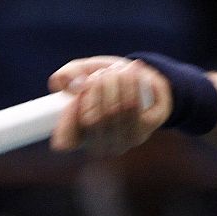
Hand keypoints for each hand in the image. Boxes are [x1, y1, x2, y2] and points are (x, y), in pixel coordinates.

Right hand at [48, 56, 171, 155]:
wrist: (138, 78)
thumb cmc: (102, 81)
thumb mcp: (79, 74)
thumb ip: (66, 76)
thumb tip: (67, 83)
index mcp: (79, 139)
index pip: (66, 141)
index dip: (68, 115)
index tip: (76, 90)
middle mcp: (102, 146)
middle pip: (96, 118)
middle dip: (98, 87)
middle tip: (102, 72)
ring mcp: (127, 140)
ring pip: (118, 110)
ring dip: (116, 82)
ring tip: (117, 69)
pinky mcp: (150, 126)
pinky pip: (137, 105)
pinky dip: (134, 82)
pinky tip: (133, 69)